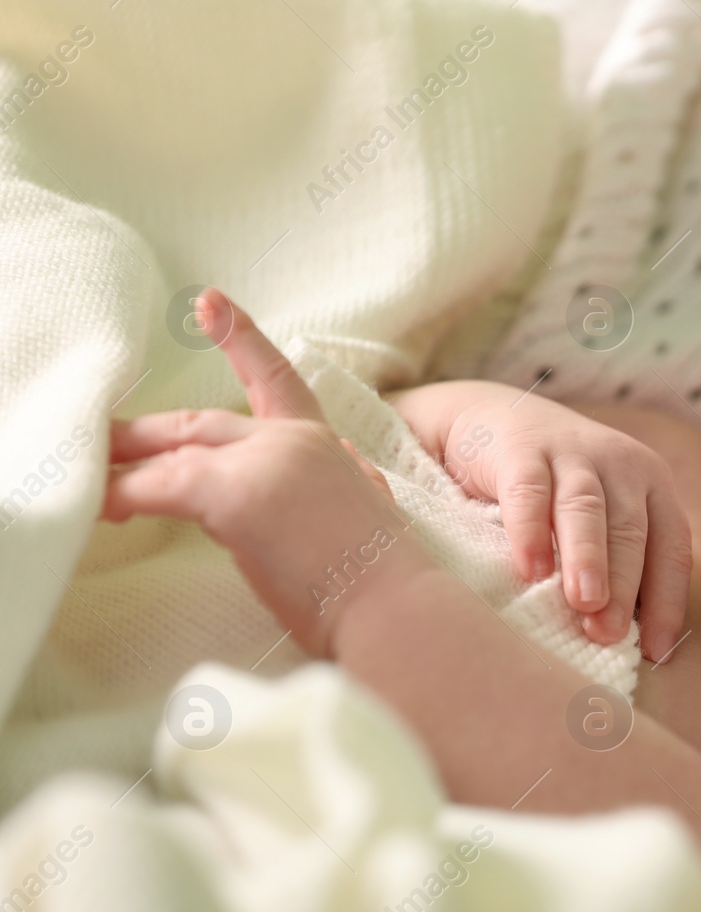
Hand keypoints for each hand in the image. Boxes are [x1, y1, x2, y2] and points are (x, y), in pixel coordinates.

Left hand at [102, 289, 435, 657]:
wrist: (396, 609)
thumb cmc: (382, 583)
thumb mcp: (364, 512)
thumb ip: (335, 481)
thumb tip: (322, 475)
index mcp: (324, 446)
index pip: (279, 380)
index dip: (242, 340)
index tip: (210, 303)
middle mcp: (294, 441)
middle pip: (202, 422)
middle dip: (146, 433)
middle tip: (104, 441)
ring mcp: (265, 462)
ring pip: (175, 450)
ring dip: (125, 466)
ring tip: (92, 484)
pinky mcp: (236, 494)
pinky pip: (159, 486)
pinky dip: (125, 495)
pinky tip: (105, 508)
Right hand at [395, 382, 692, 658]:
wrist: (495, 421)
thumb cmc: (558, 492)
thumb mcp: (601, 522)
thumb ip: (619, 567)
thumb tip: (633, 647)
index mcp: (653, 488)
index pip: (671, 549)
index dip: (668, 601)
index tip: (658, 652)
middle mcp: (623, 466)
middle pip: (630, 531)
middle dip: (624, 585)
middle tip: (611, 634)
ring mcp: (573, 452)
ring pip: (587, 508)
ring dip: (588, 557)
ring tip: (585, 602)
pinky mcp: (521, 448)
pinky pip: (529, 490)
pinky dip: (530, 529)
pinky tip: (529, 568)